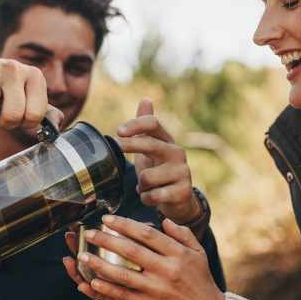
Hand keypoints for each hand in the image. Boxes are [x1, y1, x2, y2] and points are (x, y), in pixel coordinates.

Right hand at [0, 56, 63, 130]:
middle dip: (5, 123)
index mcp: (35, 76)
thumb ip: (45, 113)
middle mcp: (15, 68)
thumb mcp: (29, 98)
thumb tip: (57, 124)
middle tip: (1, 113)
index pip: (35, 115)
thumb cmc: (6, 90)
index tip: (19, 117)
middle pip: (12, 115)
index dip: (24, 123)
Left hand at [69, 215, 224, 299]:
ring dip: (100, 265)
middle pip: (131, 251)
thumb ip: (182, 233)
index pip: (147, 234)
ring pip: (123, 275)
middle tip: (89, 233)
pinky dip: (107, 289)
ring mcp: (158, 291)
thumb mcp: (198, 252)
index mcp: (178, 254)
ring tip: (82, 256)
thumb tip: (163, 220)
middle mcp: (167, 271)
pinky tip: (92, 282)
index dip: (125, 225)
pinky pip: (124, 297)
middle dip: (106, 240)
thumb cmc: (201, 280)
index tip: (107, 219)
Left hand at [118, 99, 200, 223]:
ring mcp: (182, 172)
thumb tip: (145, 99)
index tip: (119, 131)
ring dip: (140, 186)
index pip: (153, 124)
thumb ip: (145, 127)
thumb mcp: (151, 149)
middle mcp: (177, 152)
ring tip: (146, 188)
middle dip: (131, 145)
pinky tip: (151, 198)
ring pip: (146, 177)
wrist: (180, 200)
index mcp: (167, 140)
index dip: (136, 125)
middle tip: (117, 146)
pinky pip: (153, 195)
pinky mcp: (183, 191)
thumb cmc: (160, 171)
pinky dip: (146, 199)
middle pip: (151, 144)